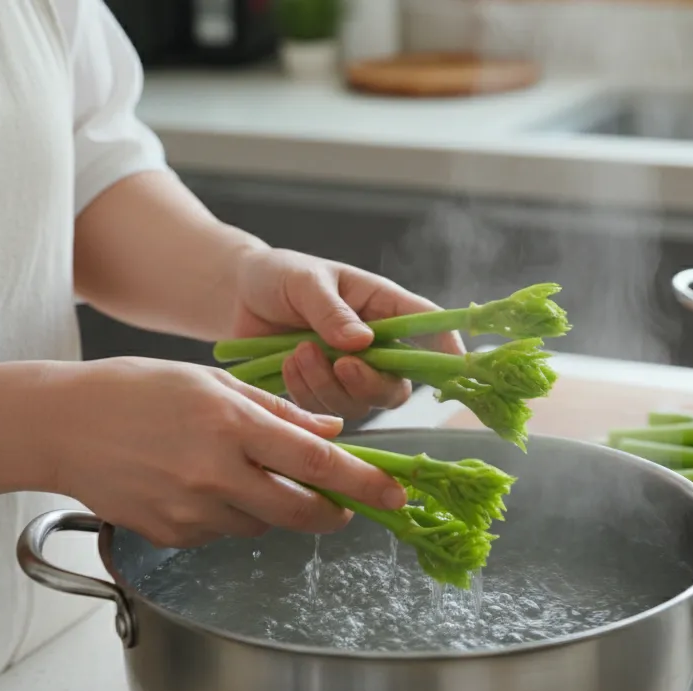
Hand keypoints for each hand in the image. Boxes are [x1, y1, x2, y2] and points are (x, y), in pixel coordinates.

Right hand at [44, 357, 407, 548]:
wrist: (60, 425)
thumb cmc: (134, 391)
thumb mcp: (212, 384)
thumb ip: (276, 411)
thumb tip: (330, 431)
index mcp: (230, 424)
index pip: (316, 460)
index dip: (362, 481)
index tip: (394, 494)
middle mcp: (214, 473)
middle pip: (299, 511)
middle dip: (329, 511)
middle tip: (338, 503)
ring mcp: (190, 509)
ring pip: (260, 523)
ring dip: (268, 505)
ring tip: (234, 469)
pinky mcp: (170, 534)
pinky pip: (221, 532)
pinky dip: (226, 514)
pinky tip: (196, 483)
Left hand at [229, 248, 465, 419]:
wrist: (237, 296)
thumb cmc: (279, 276)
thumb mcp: (305, 281)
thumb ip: (331, 310)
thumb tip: (361, 342)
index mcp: (384, 307)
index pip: (429, 327)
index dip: (447, 350)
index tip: (455, 367)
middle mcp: (375, 345)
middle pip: (397, 386)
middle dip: (370, 383)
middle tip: (342, 364)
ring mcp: (349, 374)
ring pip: (359, 405)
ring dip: (328, 386)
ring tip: (298, 352)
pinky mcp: (321, 393)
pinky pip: (324, 412)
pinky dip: (306, 394)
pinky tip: (287, 365)